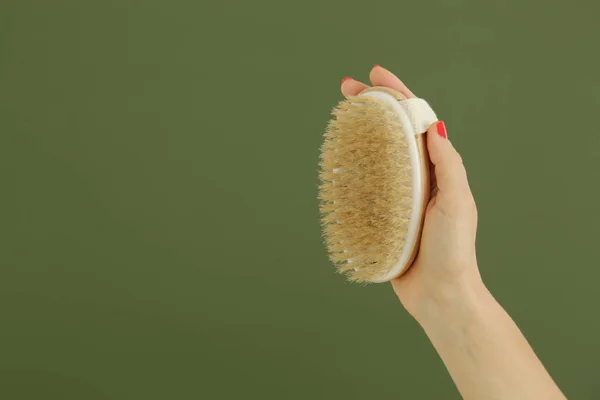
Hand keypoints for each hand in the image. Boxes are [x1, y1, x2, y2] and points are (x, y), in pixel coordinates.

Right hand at [341, 65, 480, 317]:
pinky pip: (365, 186)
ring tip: (340, 119)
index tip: (372, 76)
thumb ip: (446, 164)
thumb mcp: (457, 201)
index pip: (415, 121)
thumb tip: (434, 124)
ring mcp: (399, 195)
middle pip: (391, 131)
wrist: (440, 294)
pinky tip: (337, 164)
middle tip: (345, 91)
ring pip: (376, 155)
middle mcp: (417, 176)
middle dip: (371, 106)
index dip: (396, 94)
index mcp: (436, 168)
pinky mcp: (384, 215)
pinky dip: (351, 170)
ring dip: (359, 133)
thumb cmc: (453, 249)